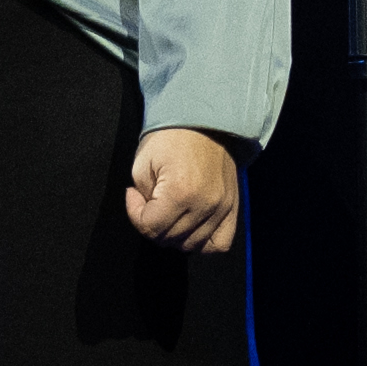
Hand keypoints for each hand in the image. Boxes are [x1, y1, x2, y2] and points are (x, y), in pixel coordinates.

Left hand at [120, 126, 244, 256]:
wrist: (204, 121)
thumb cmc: (171, 137)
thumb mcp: (143, 162)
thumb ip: (142, 197)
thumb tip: (147, 215)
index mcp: (180, 192)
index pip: (150, 227)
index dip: (135, 213)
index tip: (134, 195)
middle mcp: (205, 204)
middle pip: (170, 239)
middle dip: (153, 224)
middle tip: (149, 202)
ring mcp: (222, 208)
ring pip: (192, 245)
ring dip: (174, 234)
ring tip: (169, 213)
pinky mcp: (232, 207)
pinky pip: (220, 243)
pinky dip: (204, 242)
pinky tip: (191, 228)